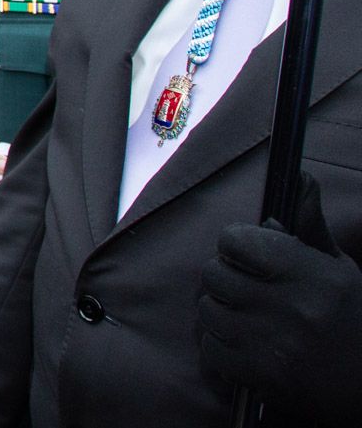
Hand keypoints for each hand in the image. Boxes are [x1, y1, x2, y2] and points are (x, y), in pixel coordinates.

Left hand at [199, 173, 361, 421]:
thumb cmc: (352, 320)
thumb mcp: (339, 269)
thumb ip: (310, 226)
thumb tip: (300, 177)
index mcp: (313, 274)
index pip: (236, 240)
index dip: (236, 244)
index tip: (247, 254)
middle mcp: (293, 307)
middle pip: (213, 273)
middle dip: (225, 277)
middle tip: (245, 288)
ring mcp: (274, 344)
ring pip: (207, 310)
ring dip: (220, 312)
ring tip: (245, 317)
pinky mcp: (261, 377)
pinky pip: (210, 349)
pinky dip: (219, 347)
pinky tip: (242, 345)